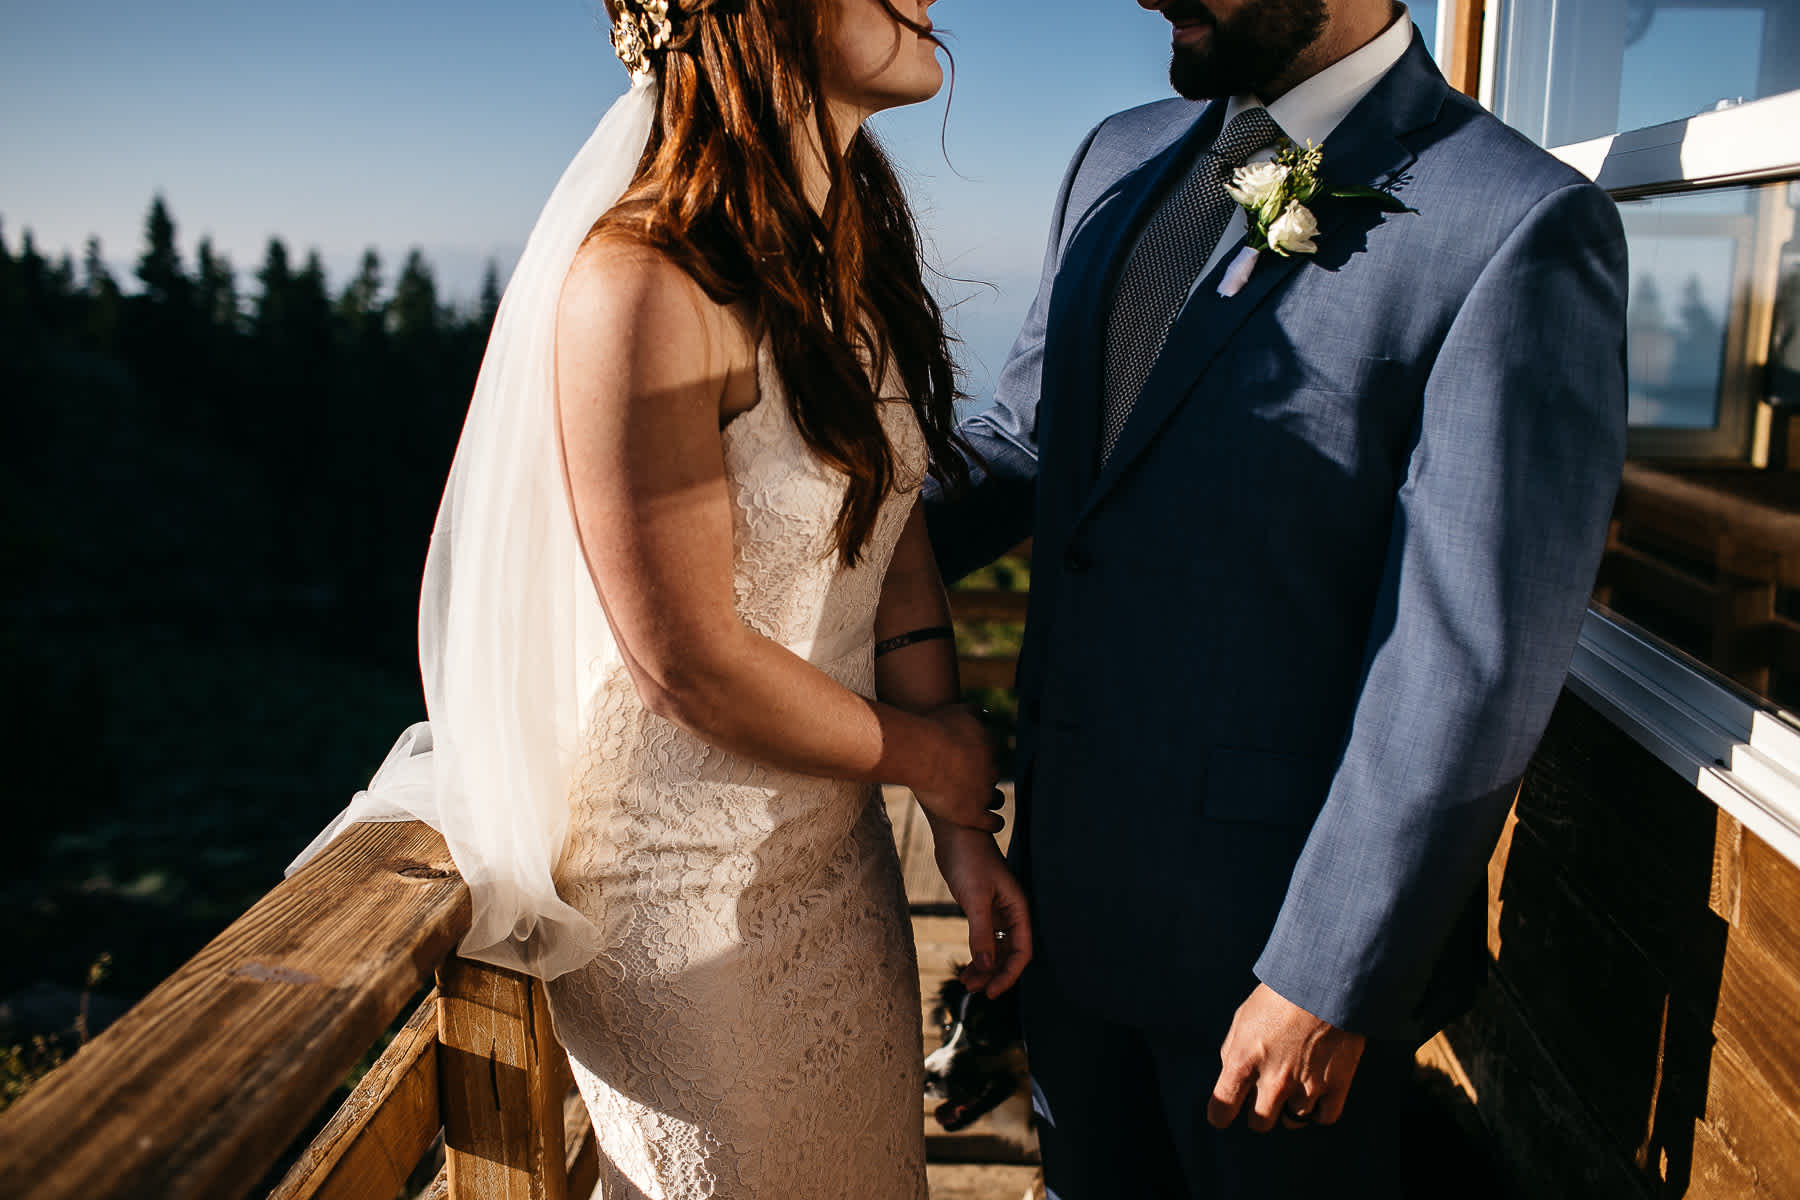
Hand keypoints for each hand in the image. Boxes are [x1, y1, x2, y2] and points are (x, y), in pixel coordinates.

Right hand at [912, 704, 1003, 833]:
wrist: (922, 753)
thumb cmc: (934, 729)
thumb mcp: (958, 710)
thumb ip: (975, 711)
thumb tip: (986, 713)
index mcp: (990, 746)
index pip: (991, 755)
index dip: (980, 759)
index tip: (968, 762)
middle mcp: (992, 770)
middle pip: (993, 776)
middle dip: (982, 778)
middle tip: (966, 781)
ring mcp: (984, 793)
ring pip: (996, 799)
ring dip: (990, 800)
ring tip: (979, 802)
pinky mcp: (973, 814)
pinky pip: (992, 822)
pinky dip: (993, 823)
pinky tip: (990, 822)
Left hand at [931, 821, 1032, 996]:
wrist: (955, 832)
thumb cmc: (969, 859)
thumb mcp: (975, 898)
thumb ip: (981, 933)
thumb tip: (987, 967)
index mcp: (1018, 909)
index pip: (1021, 950)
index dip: (1009, 974)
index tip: (992, 992)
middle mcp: (1011, 913)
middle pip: (1009, 954)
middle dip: (994, 974)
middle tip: (974, 990)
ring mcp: (997, 912)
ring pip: (996, 949)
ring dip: (984, 967)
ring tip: (966, 983)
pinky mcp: (982, 909)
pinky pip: (984, 939)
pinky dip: (977, 955)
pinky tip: (966, 967)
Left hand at [1208, 984, 1364, 1131]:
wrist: (1326, 979)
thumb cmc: (1279, 994)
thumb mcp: (1243, 1017)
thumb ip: (1233, 1051)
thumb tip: (1231, 1076)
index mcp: (1244, 1060)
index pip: (1222, 1109)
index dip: (1221, 1114)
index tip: (1224, 1114)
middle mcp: (1273, 1080)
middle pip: (1260, 1123)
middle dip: (1259, 1112)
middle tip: (1265, 1096)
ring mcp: (1306, 1086)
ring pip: (1292, 1122)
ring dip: (1290, 1109)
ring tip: (1294, 1085)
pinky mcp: (1336, 1086)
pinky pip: (1323, 1118)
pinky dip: (1319, 1111)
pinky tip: (1316, 1094)